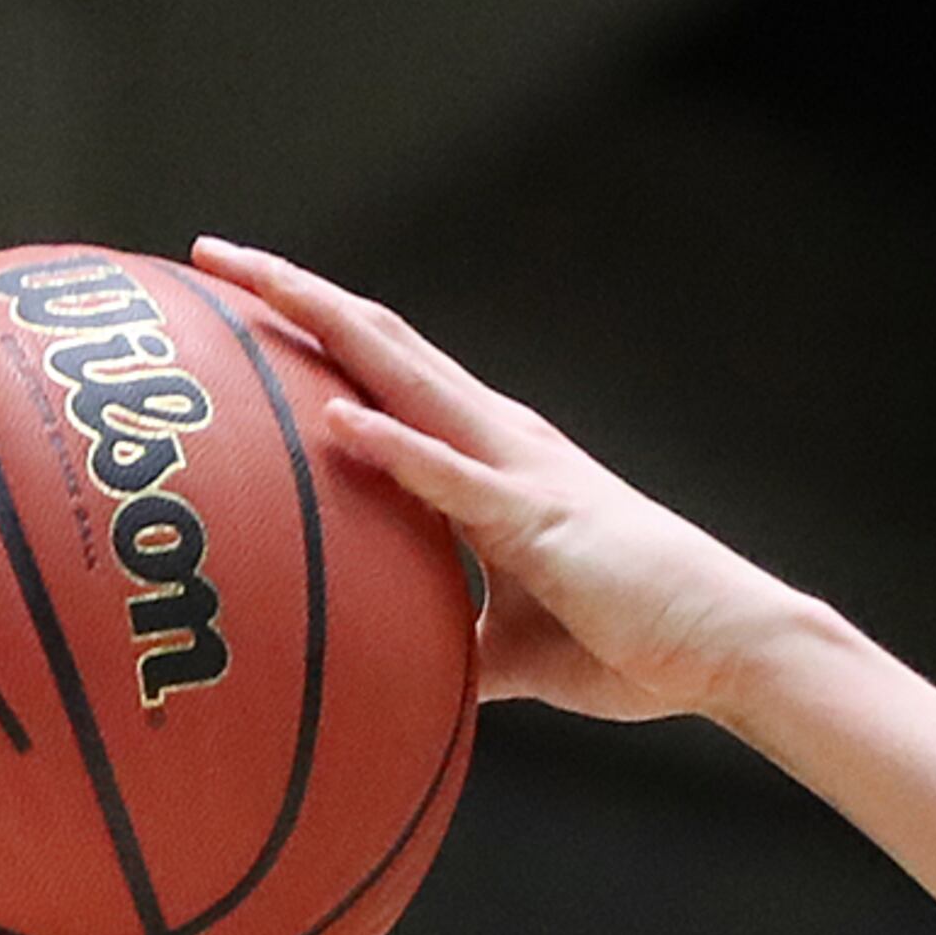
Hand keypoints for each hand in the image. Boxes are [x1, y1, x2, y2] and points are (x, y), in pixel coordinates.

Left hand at [191, 243, 819, 726]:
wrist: (724, 645)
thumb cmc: (631, 641)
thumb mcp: (517, 650)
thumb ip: (455, 645)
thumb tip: (404, 682)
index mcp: (488, 460)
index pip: (384, 377)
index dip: (311, 333)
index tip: (238, 300)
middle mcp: (496, 440)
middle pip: (377, 345)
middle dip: (292, 295)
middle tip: (211, 252)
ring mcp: (516, 472)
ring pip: (406, 378)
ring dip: (328, 330)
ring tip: (253, 286)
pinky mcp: (539, 523)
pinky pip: (455, 482)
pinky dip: (397, 450)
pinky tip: (338, 422)